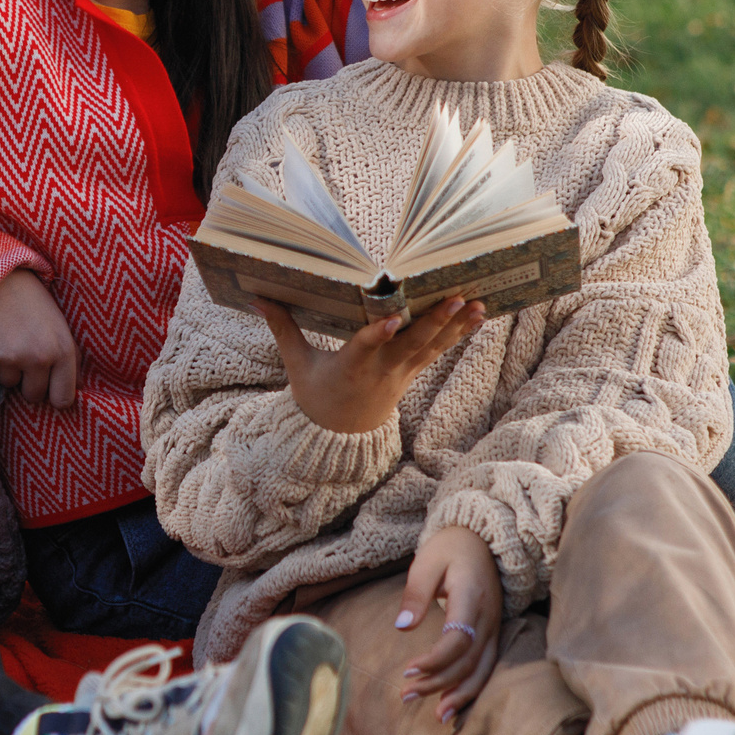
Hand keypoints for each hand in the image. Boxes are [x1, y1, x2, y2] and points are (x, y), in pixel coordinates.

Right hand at [0, 268, 80, 409]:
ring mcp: (11, 357)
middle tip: (23, 352)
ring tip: (6, 336)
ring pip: (7, 383)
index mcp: (63, 350)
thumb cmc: (31, 301)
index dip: (54, 397)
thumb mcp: (59, 325)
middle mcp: (39, 357)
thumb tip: (72, 392)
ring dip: (6, 367)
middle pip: (33, 396)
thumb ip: (68, 358)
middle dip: (27, 381)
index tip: (48, 390)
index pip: (63, 399)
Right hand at [253, 295, 482, 434]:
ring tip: (477, 305)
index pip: (365, 348)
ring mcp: (400, 374)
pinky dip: (457, 334)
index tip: (393, 319)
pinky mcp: (411, 374)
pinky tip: (477, 316)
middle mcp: (381, 371)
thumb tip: (256, 297)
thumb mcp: (297, 365)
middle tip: (456, 299)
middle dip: (434, 323)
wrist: (339, 437)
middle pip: (410, 345)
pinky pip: (437, 352)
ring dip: (455, 327)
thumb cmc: (316, 396)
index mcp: (350, 367)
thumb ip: (282, 327)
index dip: (378, 334)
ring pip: (431, 348)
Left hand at [393, 525, 504, 721]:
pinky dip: (471, 689)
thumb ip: (415, 594)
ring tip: (434, 715)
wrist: (481, 540)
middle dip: (438, 684)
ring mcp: (494, 628)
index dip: (434, 661)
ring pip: (482, 671)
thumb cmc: (448, 549)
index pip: (458, 640)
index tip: (407, 669)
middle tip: (406, 696)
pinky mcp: (493, 634)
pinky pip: (486, 668)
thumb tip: (402, 628)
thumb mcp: (426, 561)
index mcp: (472, 597)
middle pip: (468, 662)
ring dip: (458, 694)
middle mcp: (488, 618)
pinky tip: (453, 704)